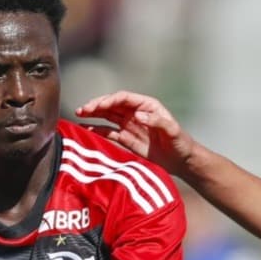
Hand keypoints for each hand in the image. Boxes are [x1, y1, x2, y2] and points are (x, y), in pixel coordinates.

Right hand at [74, 91, 195, 175]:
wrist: (182, 160)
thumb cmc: (181, 143)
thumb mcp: (173, 131)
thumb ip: (157, 122)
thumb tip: (138, 115)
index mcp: (147, 106)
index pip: (124, 98)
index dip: (110, 100)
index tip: (98, 106)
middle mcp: (136, 112)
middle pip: (112, 105)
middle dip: (97, 105)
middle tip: (82, 110)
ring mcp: (130, 125)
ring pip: (107, 116)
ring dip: (93, 115)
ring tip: (78, 115)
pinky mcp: (126, 138)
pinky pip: (108, 131)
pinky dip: (96, 130)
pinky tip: (84, 130)